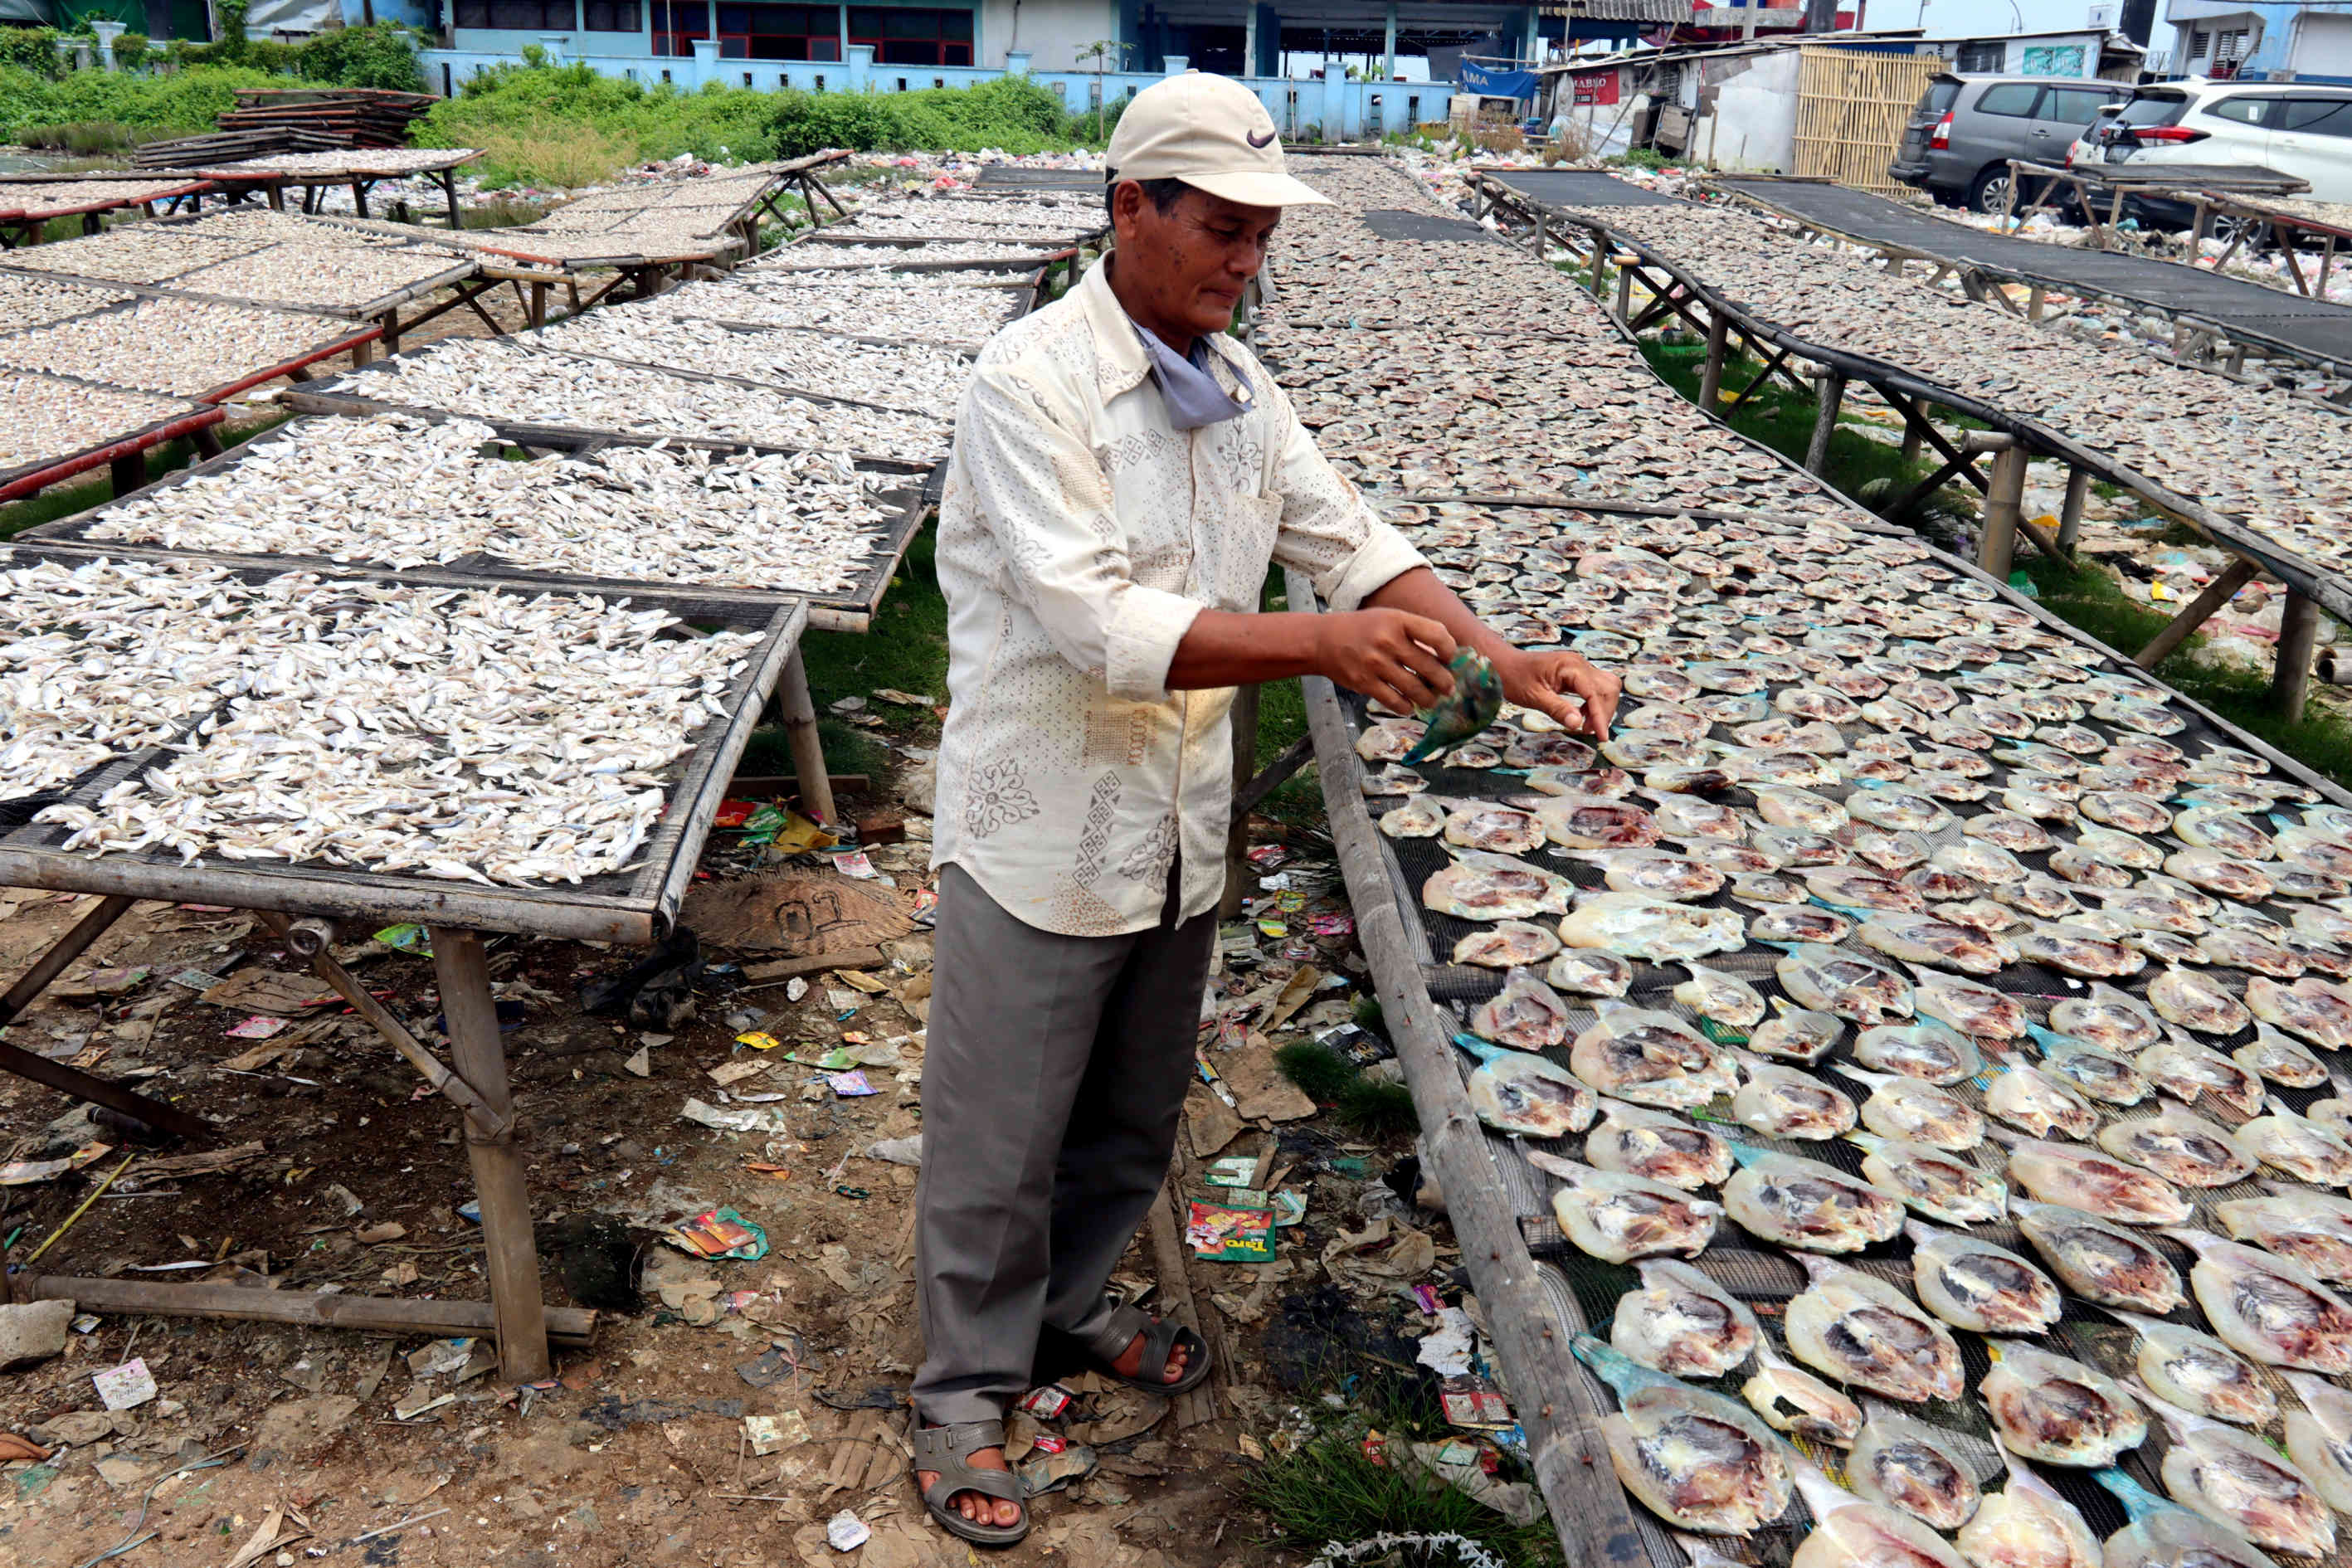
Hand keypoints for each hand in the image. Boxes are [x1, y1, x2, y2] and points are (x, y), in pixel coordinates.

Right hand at [1313, 608, 1456, 714]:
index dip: (1449, 650)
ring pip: (1415, 688)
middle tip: (1448, 688)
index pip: (1437, 635)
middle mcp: (1388, 641)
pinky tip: (1409, 706)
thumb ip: (1414, 632)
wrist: (1323, 640)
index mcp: (1398, 621)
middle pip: (1429, 667)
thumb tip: (1445, 656)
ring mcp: (1375, 663)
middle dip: (1444, 682)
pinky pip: (1394, 701)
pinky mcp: (1365, 682)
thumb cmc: (1363, 629)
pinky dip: (1406, 707)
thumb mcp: (1389, 618)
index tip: (1449, 659)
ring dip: (1429, 699)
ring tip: (1432, 701)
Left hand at [1500, 648, 1619, 739]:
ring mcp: (1579, 666)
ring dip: (1602, 708)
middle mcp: (1579, 663)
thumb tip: (1577, 724)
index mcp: (1570, 667)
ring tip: (1586, 726)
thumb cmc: (1514, 678)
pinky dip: (1594, 702)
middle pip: (1607, 688)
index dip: (1600, 716)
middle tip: (1590, 732)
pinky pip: (1595, 687)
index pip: (1595, 693)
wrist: (1504, 664)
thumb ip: (1557, 710)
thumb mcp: (1534, 697)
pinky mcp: (1577, 672)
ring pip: (1606, 687)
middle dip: (1604, 712)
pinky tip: (1581, 715)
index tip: (1601, 737)